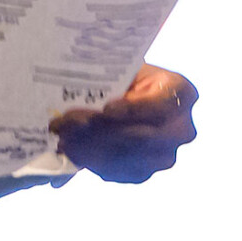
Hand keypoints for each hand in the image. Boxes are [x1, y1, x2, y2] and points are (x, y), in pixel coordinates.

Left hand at [52, 64, 197, 183]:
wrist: (124, 94)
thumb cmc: (122, 75)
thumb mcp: (119, 68)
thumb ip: (106, 80)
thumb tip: (80, 95)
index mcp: (181, 93)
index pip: (161, 106)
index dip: (134, 110)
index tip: (105, 109)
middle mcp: (181, 128)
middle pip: (141, 136)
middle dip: (99, 130)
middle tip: (65, 123)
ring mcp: (165, 155)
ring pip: (125, 157)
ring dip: (88, 148)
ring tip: (61, 136)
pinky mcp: (144, 172)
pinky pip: (117, 172)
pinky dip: (91, 161)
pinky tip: (70, 149)